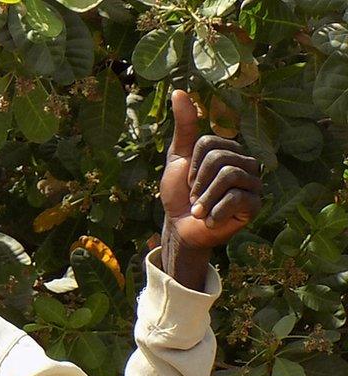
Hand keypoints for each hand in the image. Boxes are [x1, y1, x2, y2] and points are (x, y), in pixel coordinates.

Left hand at [161, 89, 262, 249]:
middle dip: (197, 182)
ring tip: (200, 210)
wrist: (180, 226)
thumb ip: (184, 126)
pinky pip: (236, 198)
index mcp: (229, 149)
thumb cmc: (179, 191)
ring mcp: (253, 184)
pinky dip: (215, 212)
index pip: (209, 145)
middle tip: (194, 198)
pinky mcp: (255, 205)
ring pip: (228, 176)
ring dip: (205, 198)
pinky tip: (211, 220)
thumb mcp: (178, 156)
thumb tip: (179, 91)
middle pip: (219, 159)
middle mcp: (246, 163)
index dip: (191, 166)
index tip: (187, 181)